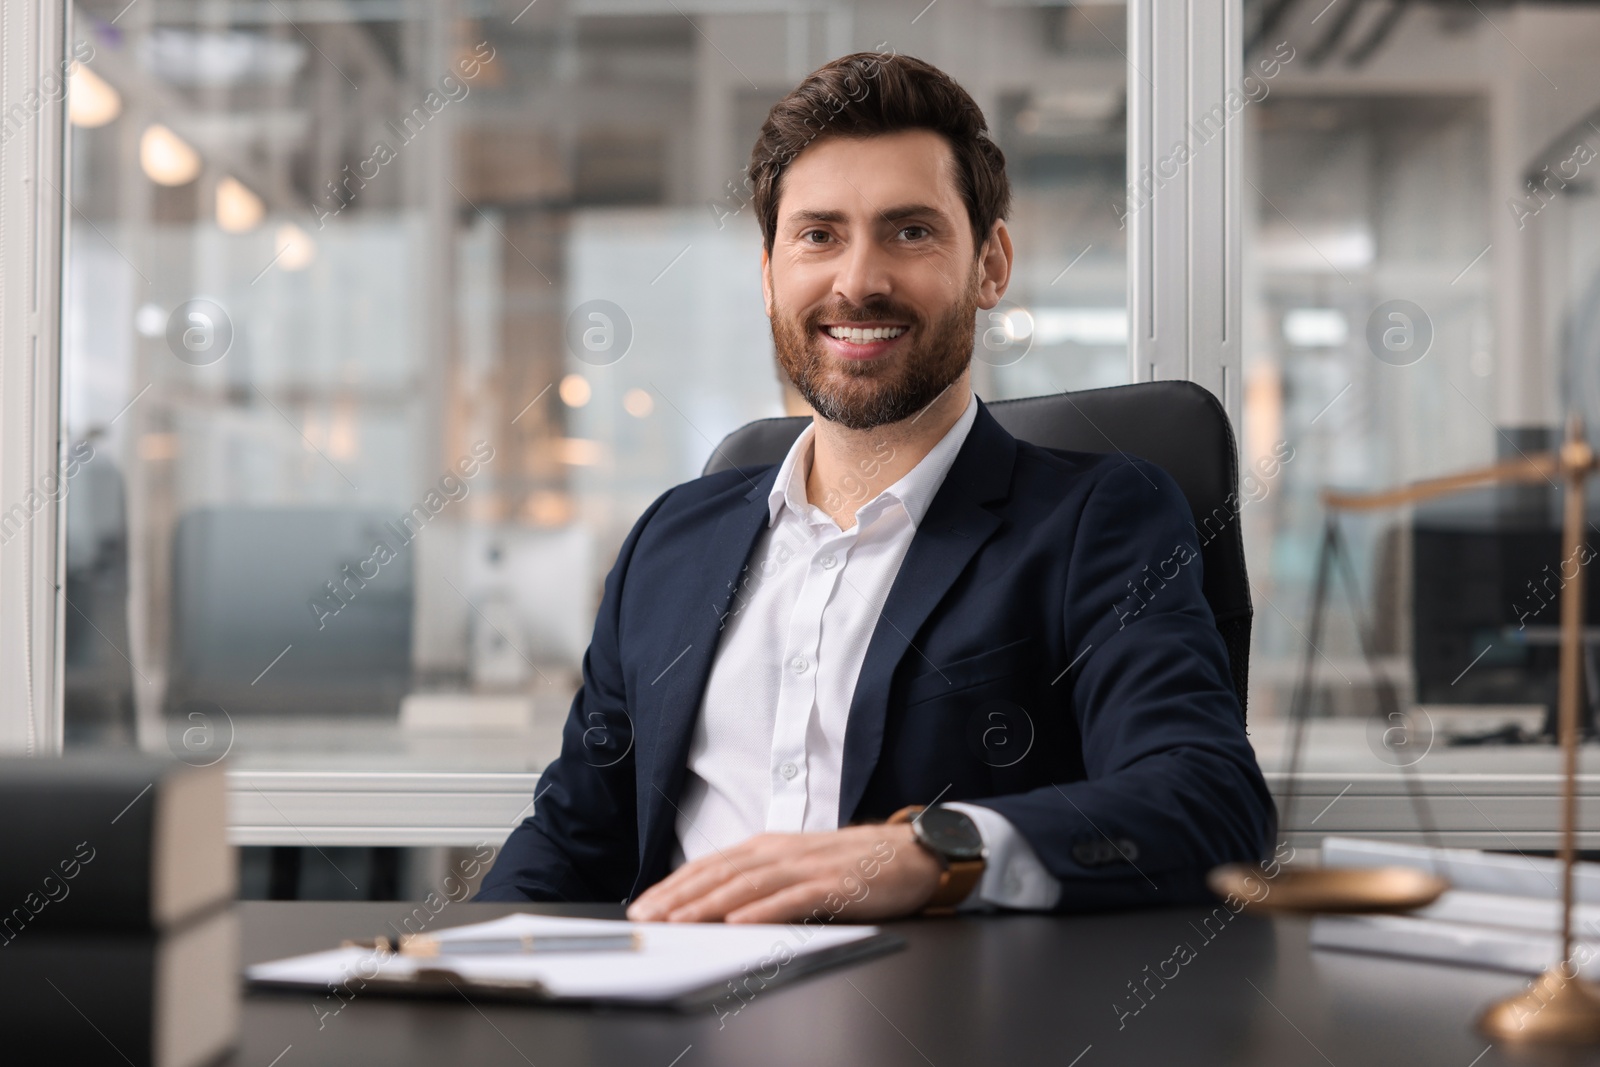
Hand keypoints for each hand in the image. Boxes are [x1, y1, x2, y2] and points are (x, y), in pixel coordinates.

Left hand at [625, 823, 943, 923]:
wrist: (909, 854)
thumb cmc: (851, 865)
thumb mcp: (798, 866)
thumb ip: (761, 881)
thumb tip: (715, 905)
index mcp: (769, 847)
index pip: (711, 866)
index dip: (674, 886)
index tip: (643, 906)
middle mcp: (782, 852)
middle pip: (721, 874)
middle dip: (679, 897)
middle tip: (647, 917)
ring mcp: (808, 867)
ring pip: (749, 885)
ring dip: (710, 904)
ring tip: (680, 921)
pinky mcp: (834, 884)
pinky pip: (792, 899)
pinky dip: (763, 910)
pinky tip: (740, 922)